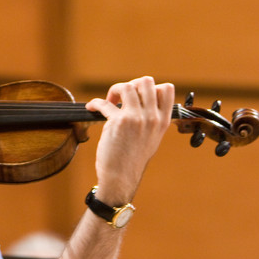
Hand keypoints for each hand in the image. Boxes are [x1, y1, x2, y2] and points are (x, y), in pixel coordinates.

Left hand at [84, 76, 174, 202]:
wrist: (121, 178)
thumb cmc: (132, 160)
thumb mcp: (152, 138)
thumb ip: (151, 119)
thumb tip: (142, 100)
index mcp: (163, 121)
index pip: (167, 89)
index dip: (150, 87)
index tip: (137, 97)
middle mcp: (152, 118)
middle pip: (146, 81)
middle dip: (130, 85)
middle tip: (121, 98)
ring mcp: (136, 119)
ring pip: (127, 86)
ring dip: (114, 90)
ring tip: (109, 102)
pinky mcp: (118, 122)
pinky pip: (104, 103)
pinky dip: (95, 103)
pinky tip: (92, 108)